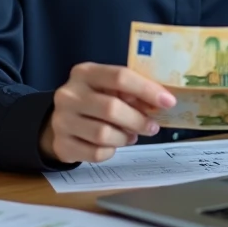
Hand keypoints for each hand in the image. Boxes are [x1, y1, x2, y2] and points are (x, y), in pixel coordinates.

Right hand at [39, 63, 175, 163]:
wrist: (59, 121)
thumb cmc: (93, 101)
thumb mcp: (107, 88)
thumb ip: (130, 92)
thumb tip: (161, 101)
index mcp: (84, 73)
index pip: (119, 76)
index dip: (147, 90)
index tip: (168, 102)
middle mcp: (69, 94)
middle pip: (111, 108)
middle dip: (138, 120)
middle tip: (152, 127)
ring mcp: (62, 120)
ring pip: (103, 134)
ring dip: (125, 137)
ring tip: (131, 135)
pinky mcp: (62, 145)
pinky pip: (96, 153)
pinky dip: (111, 151)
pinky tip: (112, 144)